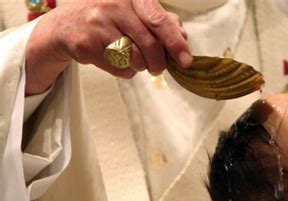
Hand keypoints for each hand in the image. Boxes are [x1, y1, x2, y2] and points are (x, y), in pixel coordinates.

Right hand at [25, 0, 191, 94]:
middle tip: (158, 69)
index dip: (175, 43)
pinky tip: (118, 61)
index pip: (159, 21)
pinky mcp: (86, 43)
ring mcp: (98, 23)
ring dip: (140, 66)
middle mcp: (114, 5)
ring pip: (135, 58)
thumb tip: (183, 38)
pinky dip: (125, 71)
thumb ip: (160, 22)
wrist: (66, 25)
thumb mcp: (133, 12)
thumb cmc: (108, 19)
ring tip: (133, 60)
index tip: (186, 60)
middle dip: (159, 62)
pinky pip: (119, 67)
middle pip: (150, 44)